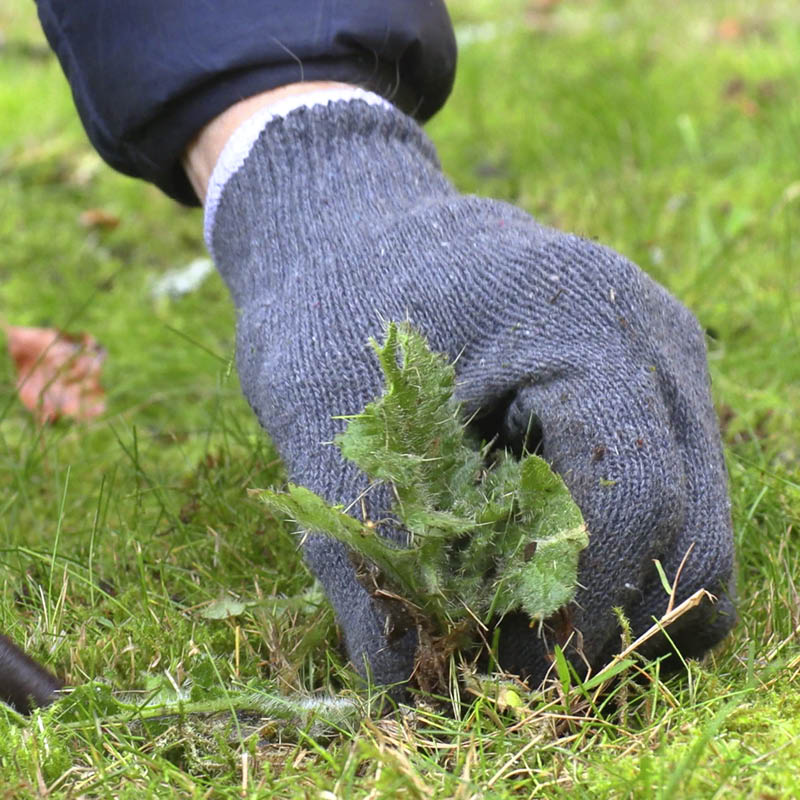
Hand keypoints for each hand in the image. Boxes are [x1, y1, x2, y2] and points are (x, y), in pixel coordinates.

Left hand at [209, 99, 735, 687]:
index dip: (582, 604)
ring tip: (518, 610)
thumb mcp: (319, 427)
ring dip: (616, 593)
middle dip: (608, 616)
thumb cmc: (327, 307)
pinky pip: (663, 493)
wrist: (349, 228)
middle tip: (515, 660)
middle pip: (689, 528)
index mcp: (580, 326)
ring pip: (691, 522)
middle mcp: (650, 341)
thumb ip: (359, 557)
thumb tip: (403, 684)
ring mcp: (659, 361)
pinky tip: (530, 553)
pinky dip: (610, 550)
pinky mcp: (642, 385)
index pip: (634, 497)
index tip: (514, 664)